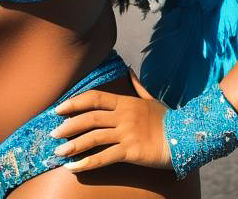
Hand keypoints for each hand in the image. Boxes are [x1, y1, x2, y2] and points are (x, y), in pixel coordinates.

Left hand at [52, 70, 171, 173]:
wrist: (184, 138)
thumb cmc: (167, 120)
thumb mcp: (151, 99)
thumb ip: (137, 86)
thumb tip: (129, 70)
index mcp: (125, 102)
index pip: (94, 98)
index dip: (74, 103)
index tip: (58, 109)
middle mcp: (123, 116)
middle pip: (89, 118)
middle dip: (68, 125)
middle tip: (52, 133)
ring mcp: (126, 133)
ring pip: (93, 138)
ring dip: (73, 145)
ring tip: (57, 152)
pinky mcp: (131, 151)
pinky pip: (104, 157)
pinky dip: (87, 163)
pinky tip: (74, 167)